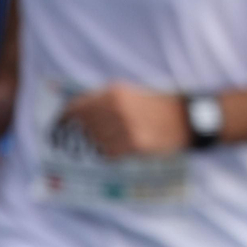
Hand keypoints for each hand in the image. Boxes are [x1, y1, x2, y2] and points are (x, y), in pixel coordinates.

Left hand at [61, 84, 189, 157]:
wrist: (187, 118)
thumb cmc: (159, 104)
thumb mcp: (132, 93)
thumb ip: (106, 100)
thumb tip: (78, 113)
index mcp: (114, 93)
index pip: (78, 107)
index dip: (64, 118)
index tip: (59, 125)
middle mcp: (117, 109)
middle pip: (84, 127)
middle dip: (80, 134)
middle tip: (77, 140)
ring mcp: (125, 128)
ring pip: (96, 142)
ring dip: (97, 144)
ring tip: (108, 142)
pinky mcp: (135, 145)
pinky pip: (110, 153)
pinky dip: (110, 153)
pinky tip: (119, 148)